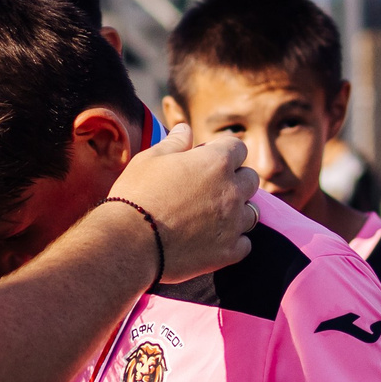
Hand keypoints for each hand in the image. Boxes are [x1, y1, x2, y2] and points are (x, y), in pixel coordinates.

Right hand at [105, 129, 256, 283]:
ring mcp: (232, 223)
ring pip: (252, 212)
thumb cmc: (136, 195)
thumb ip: (174, 143)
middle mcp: (232, 191)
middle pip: (251, 179)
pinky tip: (214, 240)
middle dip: (235, 179)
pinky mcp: (227, 252)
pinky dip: (234, 241)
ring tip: (213, 215)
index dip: (222, 151)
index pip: (237, 147)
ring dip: (237, 210)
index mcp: (216, 162)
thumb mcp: (150, 159)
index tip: (206, 159)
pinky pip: (245, 244)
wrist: (129, 243)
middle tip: (210, 188)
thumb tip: (185, 129)